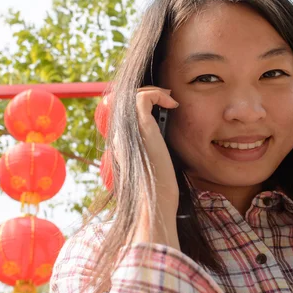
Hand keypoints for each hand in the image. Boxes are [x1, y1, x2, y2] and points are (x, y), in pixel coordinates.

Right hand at [131, 86, 180, 247]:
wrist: (154, 201)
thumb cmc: (158, 188)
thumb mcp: (155, 162)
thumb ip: (154, 147)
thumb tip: (163, 141)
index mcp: (122, 141)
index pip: (126, 111)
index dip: (143, 103)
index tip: (164, 105)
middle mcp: (121, 133)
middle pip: (128, 100)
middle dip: (149, 93)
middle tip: (168, 98)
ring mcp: (128, 128)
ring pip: (134, 95)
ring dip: (154, 92)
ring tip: (170, 99)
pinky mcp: (140, 126)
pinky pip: (142, 97)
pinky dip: (158, 95)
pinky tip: (172, 104)